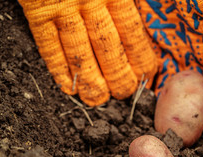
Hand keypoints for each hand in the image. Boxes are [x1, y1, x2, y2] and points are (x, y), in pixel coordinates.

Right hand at [19, 0, 157, 105]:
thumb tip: (165, 5)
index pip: (131, 32)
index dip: (140, 56)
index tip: (146, 75)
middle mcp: (90, 3)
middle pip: (107, 47)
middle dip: (117, 74)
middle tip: (124, 93)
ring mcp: (62, 9)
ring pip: (79, 51)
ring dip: (90, 79)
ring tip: (98, 100)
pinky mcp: (37, 11)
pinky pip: (47, 43)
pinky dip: (56, 67)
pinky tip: (66, 86)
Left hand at [136, 0, 202, 141]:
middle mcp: (190, 58)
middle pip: (190, 95)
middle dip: (187, 119)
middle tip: (182, 141)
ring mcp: (166, 53)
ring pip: (165, 89)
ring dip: (161, 110)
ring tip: (157, 132)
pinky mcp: (145, 46)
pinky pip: (142, 72)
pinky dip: (139, 89)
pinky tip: (134, 104)